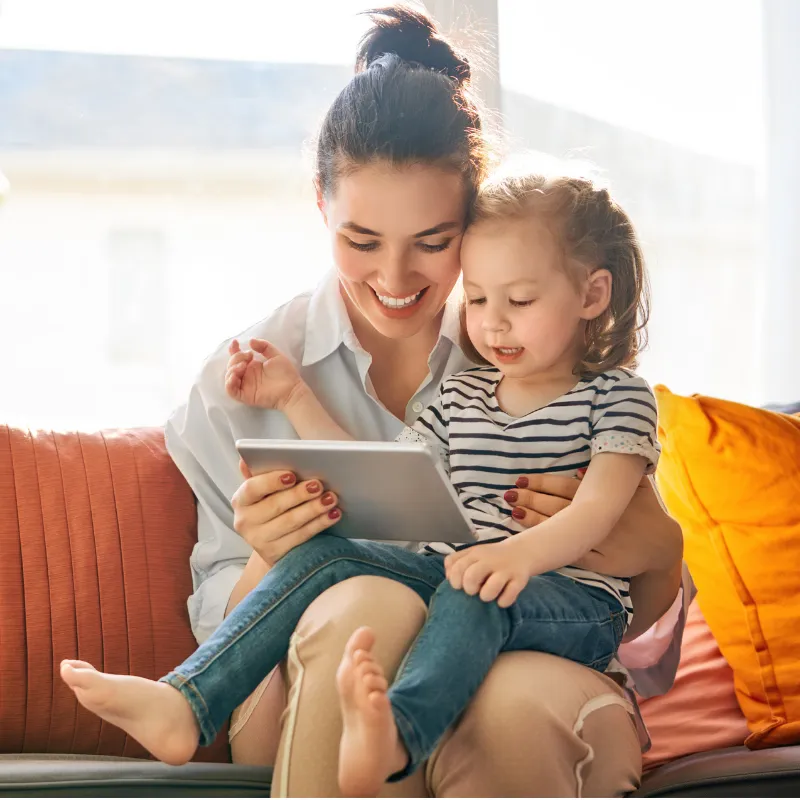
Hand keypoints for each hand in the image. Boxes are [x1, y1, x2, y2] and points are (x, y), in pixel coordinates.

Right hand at [225, 338, 304, 410]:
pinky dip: (229, 383)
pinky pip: (231, 390)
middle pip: (232, 365)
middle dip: (237, 357)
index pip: (237, 357)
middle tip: (249, 356)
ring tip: (244, 365)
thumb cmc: (286, 373)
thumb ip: (264, 346)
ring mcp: (245, 386)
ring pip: (228, 377)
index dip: (233, 350)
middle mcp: (247, 375)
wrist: (292, 389)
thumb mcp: (275, 355)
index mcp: (252, 366)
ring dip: (232, 368)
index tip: (235, 342)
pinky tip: (236, 376)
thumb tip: (250, 341)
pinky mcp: (245, 396)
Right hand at [232, 458, 340, 565]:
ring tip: (331, 498)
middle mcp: (245, 522)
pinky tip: (333, 514)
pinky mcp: (276, 554)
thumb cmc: (269, 505)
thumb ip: (258, 473)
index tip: (292, 475)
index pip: (252, 488)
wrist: (271, 541)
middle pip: (275, 506)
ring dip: (314, 509)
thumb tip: (245, 459)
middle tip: (319, 485)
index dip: (272, 481)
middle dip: (299, 495)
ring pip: (291, 522)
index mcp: (241, 500)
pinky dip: (319, 524)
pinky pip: (301, 537)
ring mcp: (259, 541)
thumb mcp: (262, 490)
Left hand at [444, 540, 528, 607]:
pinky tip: (501, 599)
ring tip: (488, 595)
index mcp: (475, 553)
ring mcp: (506, 570)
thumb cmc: (490, 557)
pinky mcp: (520, 580)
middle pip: (471, 577)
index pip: (457, 567)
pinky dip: (503, 601)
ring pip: (490, 588)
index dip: (455, 580)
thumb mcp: (472, 554)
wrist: (521, 552)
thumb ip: (456, 562)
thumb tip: (448, 577)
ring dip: (486, 596)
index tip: (460, 586)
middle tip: (474, 591)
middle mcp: (490, 560)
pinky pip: (508, 597)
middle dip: (469, 589)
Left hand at [505, 471, 681, 575]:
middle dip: (531, 500)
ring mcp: (598, 540)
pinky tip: (534, 542)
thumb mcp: (638, 488)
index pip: (565, 487)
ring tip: (513, 513)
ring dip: (536, 521)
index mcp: (604, 497)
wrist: (664, 548)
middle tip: (509, 495)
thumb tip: (580, 469)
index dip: (542, 483)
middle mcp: (599, 517)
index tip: (521, 480)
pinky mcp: (599, 562)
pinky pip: (571, 554)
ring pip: (562, 530)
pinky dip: (553, 547)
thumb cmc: (647, 513)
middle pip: (558, 506)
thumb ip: (615, 474)